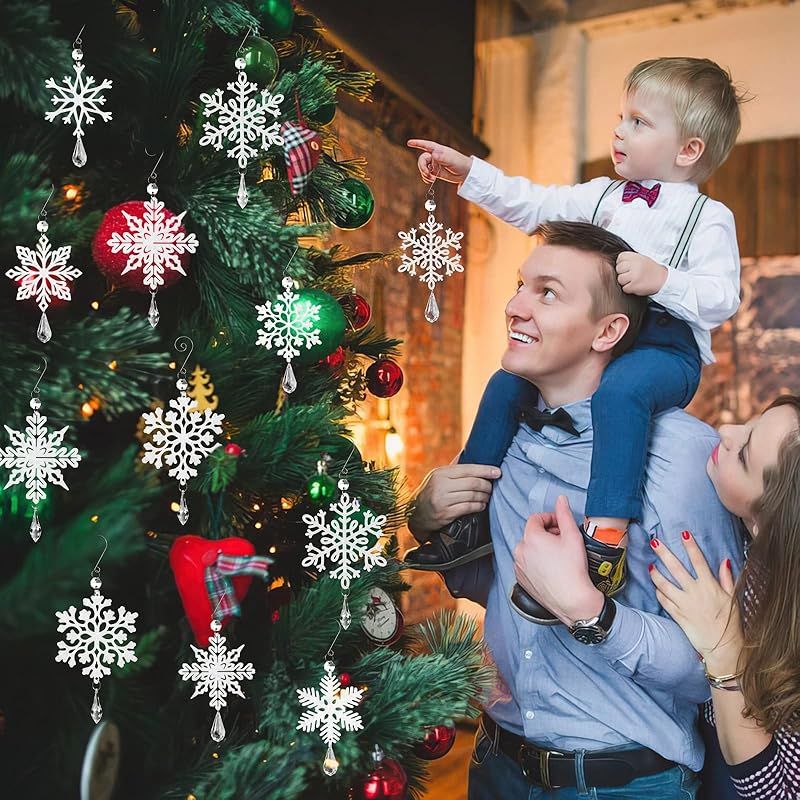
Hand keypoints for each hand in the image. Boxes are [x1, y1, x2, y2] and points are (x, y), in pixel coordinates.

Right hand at [407, 139, 472, 183]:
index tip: (409, 143)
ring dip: (424, 174)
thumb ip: (442, 157)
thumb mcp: (451, 159)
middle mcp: (435, 156)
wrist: (466, 173)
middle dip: (422, 167)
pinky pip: (426, 174)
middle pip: (422, 159)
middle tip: (428, 174)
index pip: (426, 145)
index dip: (417, 143)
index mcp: (438, 150)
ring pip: (423, 168)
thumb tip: (433, 154)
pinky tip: (430, 181)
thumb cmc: (460, 163)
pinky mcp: (435, 172)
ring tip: (431, 179)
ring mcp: (435, 164)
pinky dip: (426, 178)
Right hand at [407, 463, 499, 539]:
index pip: (468, 469)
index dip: (485, 470)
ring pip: (472, 496)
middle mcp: (441, 485)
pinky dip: (478, 506)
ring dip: (484, 496)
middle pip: (473, 483)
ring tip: (488, 496)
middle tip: (492, 487)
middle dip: (487, 485)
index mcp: (441, 473)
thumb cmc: (431, 491)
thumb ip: (453, 467)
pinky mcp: (445, 513)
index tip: (498, 472)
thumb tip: (469, 450)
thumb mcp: (437, 476)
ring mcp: (442, 500)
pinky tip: (481, 505)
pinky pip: (468, 508)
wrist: (415, 513)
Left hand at [513, 495, 603, 624]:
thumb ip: (564, 514)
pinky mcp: (520, 579)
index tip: (560, 525)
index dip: (550, 518)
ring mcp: (518, 566)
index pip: (536, 518)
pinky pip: (526, 564)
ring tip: (558, 556)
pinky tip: (551, 568)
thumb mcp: (572, 536)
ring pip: (528, 549)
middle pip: (532, 533)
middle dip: (546, 533)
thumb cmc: (573, 569)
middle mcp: (520, 550)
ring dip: (540, 548)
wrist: (572, 600)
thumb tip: (560, 499)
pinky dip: (535, 562)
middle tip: (562, 540)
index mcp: (531, 537)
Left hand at [615, 252, 667, 295]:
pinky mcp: (634, 285)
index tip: (629, 267)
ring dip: (626, 282)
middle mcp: (635, 265)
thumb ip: (630, 259)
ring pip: (620, 279)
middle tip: (632, 274)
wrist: (662, 279)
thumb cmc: (650, 269)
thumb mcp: (641, 259)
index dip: (622, 263)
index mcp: (636, 257)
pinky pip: (625, 288)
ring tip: (635, 280)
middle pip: (618, 269)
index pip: (620, 258)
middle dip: (623, 273)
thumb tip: (616, 263)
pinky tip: (637, 285)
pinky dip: (629, 289)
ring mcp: (634, 275)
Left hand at [649, 532, 742, 667]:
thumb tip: (724, 561)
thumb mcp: (732, 599)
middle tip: (654, 542)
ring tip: (650, 565)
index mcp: (710, 586)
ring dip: (655, 573)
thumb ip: (727, 579)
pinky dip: (658, 592)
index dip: (691, 546)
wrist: (723, 647)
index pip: (699, 561)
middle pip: (676, 568)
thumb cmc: (730, 622)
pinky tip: (656, 587)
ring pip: (664, 584)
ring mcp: (684, 604)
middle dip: (664, 553)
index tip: (684, 533)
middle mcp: (695, 592)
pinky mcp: (677, 615)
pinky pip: (663, 600)